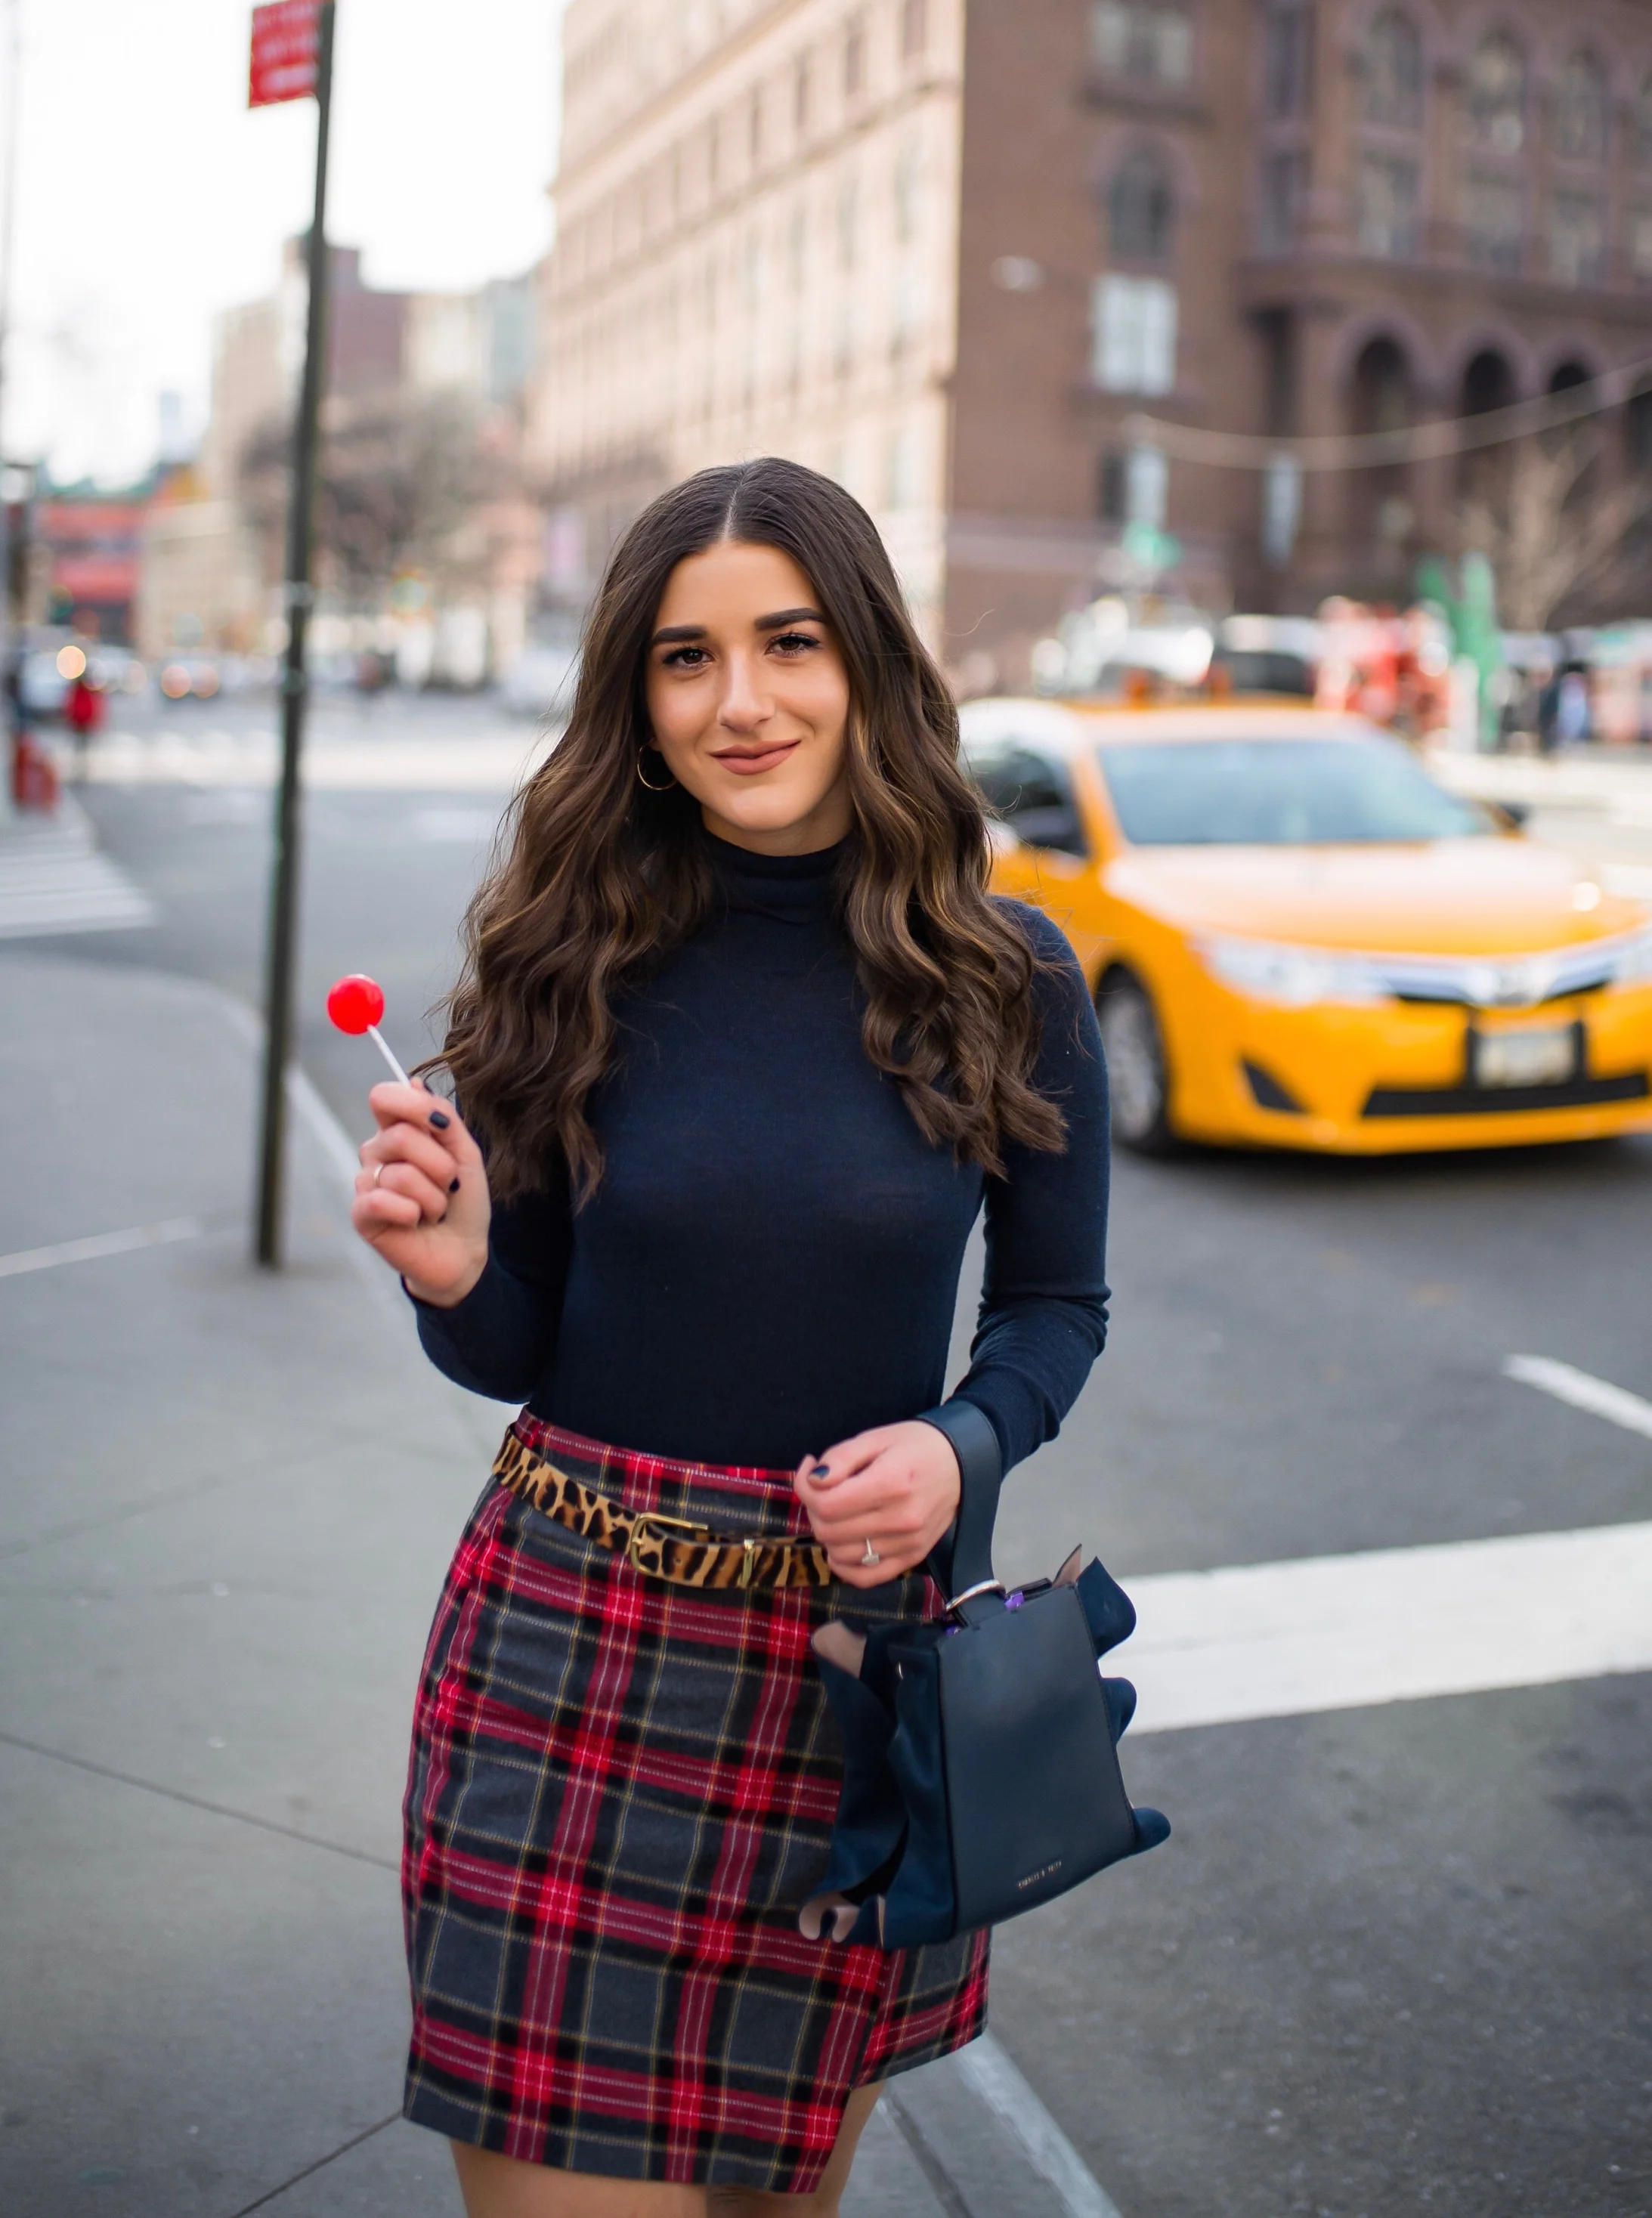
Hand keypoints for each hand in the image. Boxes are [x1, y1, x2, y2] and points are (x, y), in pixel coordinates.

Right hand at [350, 1081, 489, 1305]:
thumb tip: (413, 1080)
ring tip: (433, 1209)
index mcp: (398, 1131)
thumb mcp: (465, 1153)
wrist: (463, 1250)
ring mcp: (366, 1183)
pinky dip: (412, 1214)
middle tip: (447, 1184)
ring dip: (433, 1197)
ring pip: (401, 1174)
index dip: (412, 1105)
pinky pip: (382, 1201)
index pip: (384, 1097)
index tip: (441, 1126)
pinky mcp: (361, 1215)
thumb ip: (443, 1118)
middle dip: (439, 1165)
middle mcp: (376, 1152)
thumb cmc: (462, 1200)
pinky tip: (415, 1223)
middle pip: (401, 1136)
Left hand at [794, 1421, 961, 1588]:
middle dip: (814, 1509)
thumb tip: (813, 1481)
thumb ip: (841, 1457)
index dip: (805, 1489)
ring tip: (837, 1511)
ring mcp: (907, 1544)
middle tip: (822, 1488)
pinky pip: (866, 1577)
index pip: (828, 1504)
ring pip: (841, 1555)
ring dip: (827, 1534)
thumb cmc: (916, 1446)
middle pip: (830, 1531)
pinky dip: (844, 1565)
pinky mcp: (912, 1558)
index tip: (810, 1471)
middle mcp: (900, 1519)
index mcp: (890, 1483)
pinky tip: (843, 1543)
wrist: (961, 1463)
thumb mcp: (876, 1437)